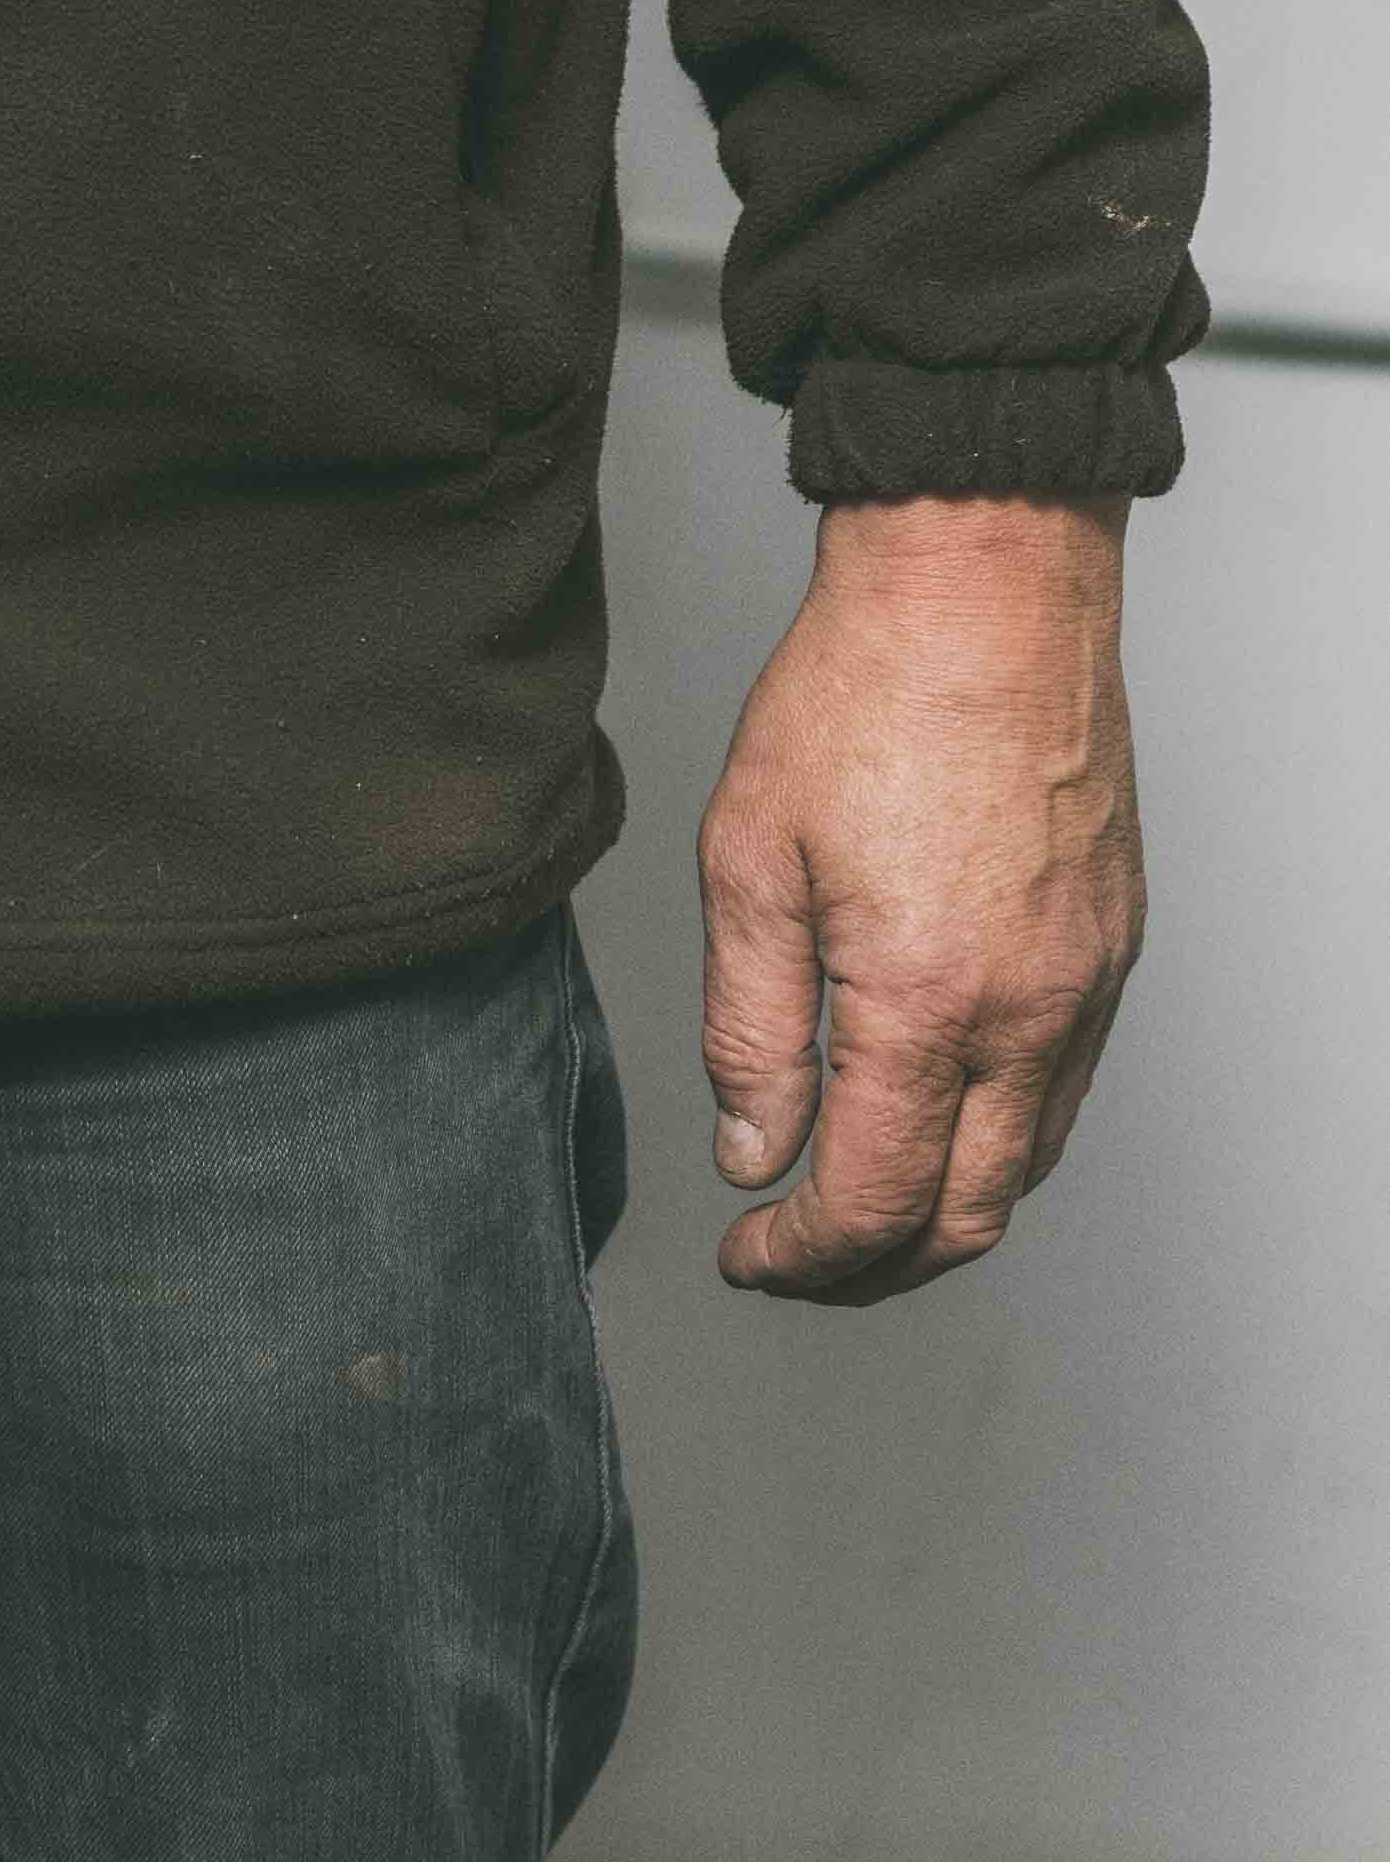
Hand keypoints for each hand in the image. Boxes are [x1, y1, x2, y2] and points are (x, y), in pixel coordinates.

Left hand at [699, 496, 1142, 1300]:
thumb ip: (749, 1028)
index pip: (874, 1203)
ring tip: (854, 1205)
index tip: (749, 1256)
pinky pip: (1063, 1088)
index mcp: (925, 1000)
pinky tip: (935, 1116)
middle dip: (873, 1267)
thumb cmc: (860, 696)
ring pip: (1026, 1163)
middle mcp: (1027, 1011)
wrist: (984, 593)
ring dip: (940, 1212)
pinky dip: (996, 1137)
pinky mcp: (1113, 946)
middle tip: (796, 1259)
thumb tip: (753, 1151)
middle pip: (966, 1215)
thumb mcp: (748, 860)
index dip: (804, 1259)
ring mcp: (1085, 982)